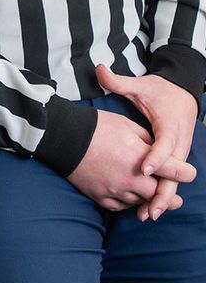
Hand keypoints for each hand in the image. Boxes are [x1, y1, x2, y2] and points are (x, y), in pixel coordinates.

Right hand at [67, 109, 190, 211]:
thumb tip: (157, 151)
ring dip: (148, 199)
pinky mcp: (101, 197)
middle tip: (178, 199)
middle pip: (158, 194)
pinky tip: (131, 198)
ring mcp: (115, 191)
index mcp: (139, 157)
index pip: (172, 170)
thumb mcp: (127, 125)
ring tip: (154, 199)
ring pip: (140, 202)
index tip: (191, 174)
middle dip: (170, 196)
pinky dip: (128, 202)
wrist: (64, 138)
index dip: (185, 172)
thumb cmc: (96, 127)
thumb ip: (147, 141)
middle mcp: (130, 179)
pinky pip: (121, 206)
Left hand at [95, 64, 197, 220]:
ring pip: (172, 181)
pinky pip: (169, 180)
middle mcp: (178, 143)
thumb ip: (119, 81)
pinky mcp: (176, 159)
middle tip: (148, 210)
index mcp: (170, 125)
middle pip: (173, 172)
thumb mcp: (140, 86)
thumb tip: (99, 68)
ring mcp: (179, 153)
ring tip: (145, 215)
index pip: (164, 144)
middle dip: (162, 192)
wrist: (182, 92)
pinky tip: (147, 208)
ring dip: (160, 198)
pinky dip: (160, 193)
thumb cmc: (159, 91)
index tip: (143, 169)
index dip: (155, 157)